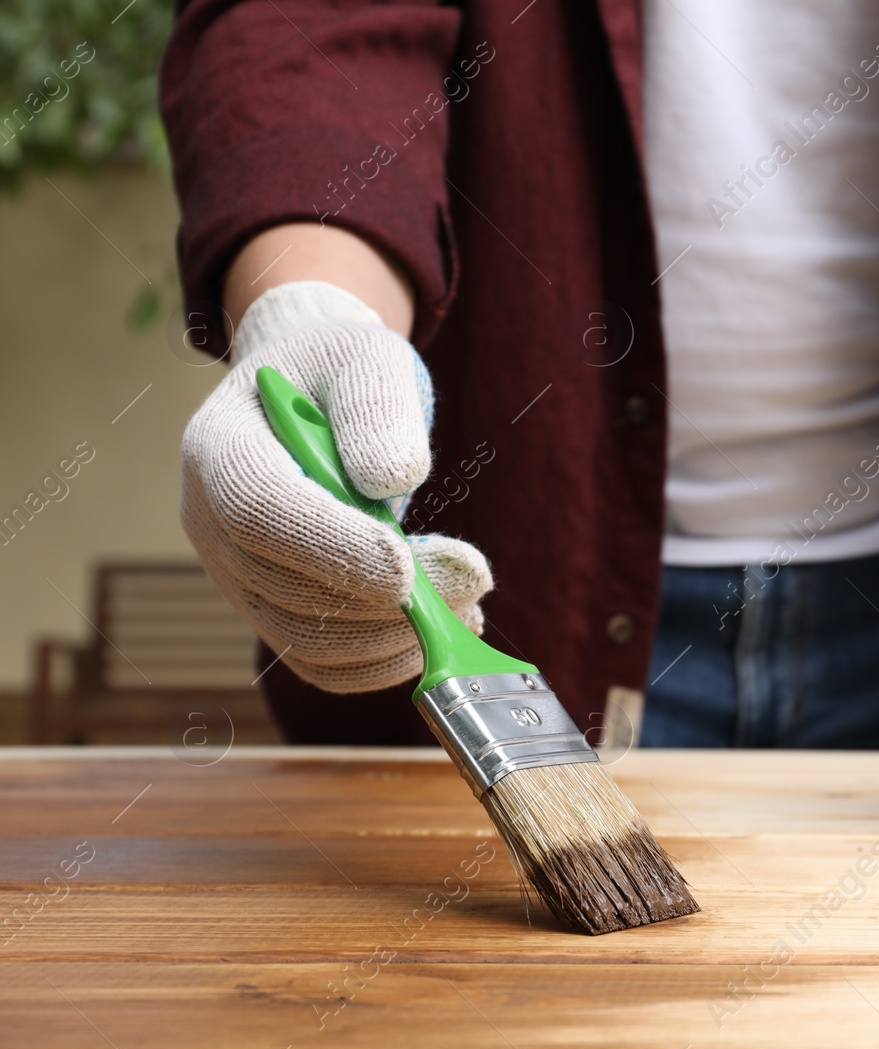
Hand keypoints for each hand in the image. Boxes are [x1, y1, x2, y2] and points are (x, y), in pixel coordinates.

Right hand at [181, 281, 493, 692]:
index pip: (258, 511)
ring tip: (467, 603)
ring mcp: (237, 574)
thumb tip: (391, 480)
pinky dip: (386, 658)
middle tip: (472, 579)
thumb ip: (377, 408)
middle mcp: (211, 521)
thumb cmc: (339, 370)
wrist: (317, 394)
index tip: (406, 569)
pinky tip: (443, 625)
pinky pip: (323, 662)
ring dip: (393, 638)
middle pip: (284, 588)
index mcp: (219, 448)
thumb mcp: (366, 360)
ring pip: (305, 640)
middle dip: (384, 600)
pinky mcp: (274, 609)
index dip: (331, 546)